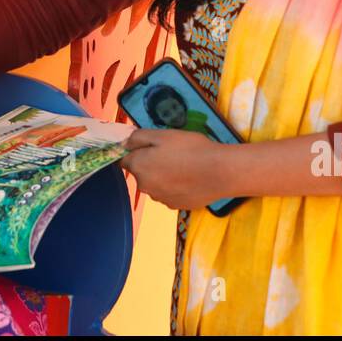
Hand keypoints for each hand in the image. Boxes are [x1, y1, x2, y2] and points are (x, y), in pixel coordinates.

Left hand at [119, 128, 234, 210]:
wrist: (218, 172)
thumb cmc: (189, 149)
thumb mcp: (162, 135)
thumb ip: (138, 137)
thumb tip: (124, 143)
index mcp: (138, 167)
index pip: (123, 160)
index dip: (134, 151)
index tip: (148, 146)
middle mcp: (145, 187)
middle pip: (141, 172)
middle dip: (150, 163)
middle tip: (171, 152)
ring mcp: (160, 199)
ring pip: (156, 183)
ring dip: (163, 175)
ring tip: (183, 165)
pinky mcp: (175, 206)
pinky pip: (169, 193)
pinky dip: (175, 186)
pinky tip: (190, 178)